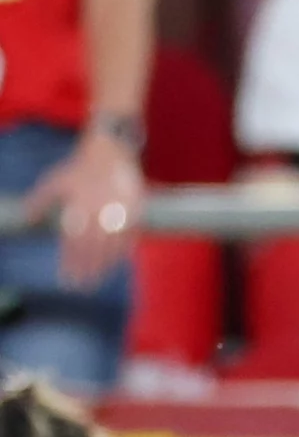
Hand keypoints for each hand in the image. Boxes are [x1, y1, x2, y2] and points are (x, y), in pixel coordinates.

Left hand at [23, 128, 141, 287]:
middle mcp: (98, 209)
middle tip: (84, 287)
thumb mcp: (54, 181)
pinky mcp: (135, 205)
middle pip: (93, 246)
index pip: (73, 242)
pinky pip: (132, 231)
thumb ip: (39, 201)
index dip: (70, 263)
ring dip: (107, 263)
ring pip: (113, 242)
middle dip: (88, 269)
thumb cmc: (79, 168)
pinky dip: (127, 247)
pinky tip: (121, 260)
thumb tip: (26, 219)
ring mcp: (118, 207)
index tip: (67, 280)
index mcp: (78, 206)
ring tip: (101, 278)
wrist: (110, 149)